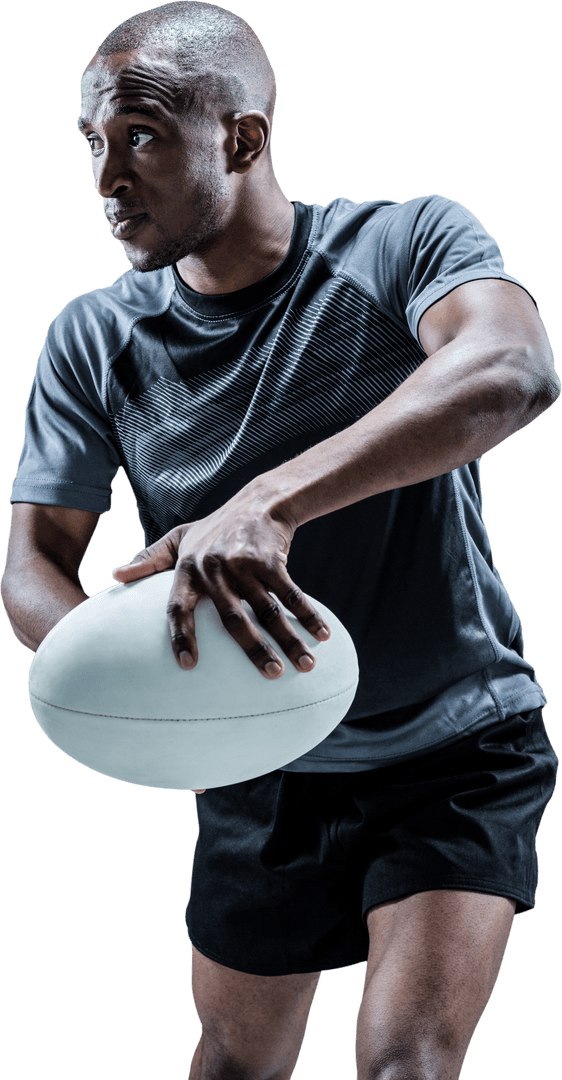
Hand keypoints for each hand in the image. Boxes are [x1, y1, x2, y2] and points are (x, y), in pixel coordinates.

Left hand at [111, 482, 330, 792]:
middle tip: (270, 675)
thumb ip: (149, 560)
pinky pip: (292, 594)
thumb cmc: (214, 529)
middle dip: (254, 650)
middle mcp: (214, 568)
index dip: (182, 635)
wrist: (258, 503)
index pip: (178, 606)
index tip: (187, 666)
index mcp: (187, 568)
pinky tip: (320, 636)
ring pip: (268, 610)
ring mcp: (244, 564)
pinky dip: (308, 615)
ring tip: (304, 666)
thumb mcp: (179, 539)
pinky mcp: (271, 560)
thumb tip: (115, 575)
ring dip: (289, 640)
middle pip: (234, 618)